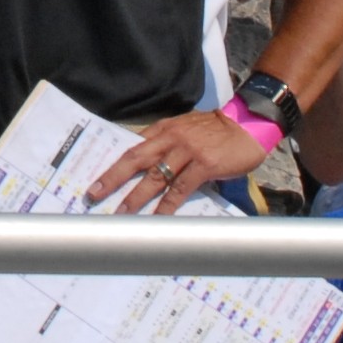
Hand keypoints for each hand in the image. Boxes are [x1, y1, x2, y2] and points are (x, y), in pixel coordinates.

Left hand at [90, 108, 265, 214]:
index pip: (131, 147)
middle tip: (93, 195)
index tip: (96, 179)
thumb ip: (167, 143)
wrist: (248, 124)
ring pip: (154, 177)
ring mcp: (187, 151)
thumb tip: (148, 165)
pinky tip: (157, 219)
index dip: (113, 164)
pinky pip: (180, 189)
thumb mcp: (186, 128)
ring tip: (121, 213)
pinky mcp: (203, 165)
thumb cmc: (217, 130)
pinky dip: (167, 206)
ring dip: (135, 197)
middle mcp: (170, 138)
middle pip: (134, 159)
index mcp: (163, 129)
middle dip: (112, 178)